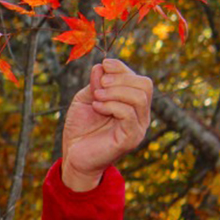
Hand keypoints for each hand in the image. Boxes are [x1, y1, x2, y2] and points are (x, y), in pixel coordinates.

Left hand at [61, 58, 152, 190]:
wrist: (74, 155)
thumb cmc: (81, 128)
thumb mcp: (86, 98)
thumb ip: (96, 83)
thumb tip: (102, 66)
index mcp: (132, 104)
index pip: (139, 79)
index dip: (122, 68)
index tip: (104, 64)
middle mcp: (140, 115)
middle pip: (145, 85)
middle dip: (121, 78)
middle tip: (100, 84)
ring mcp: (138, 127)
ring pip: (139, 98)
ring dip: (115, 92)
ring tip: (96, 97)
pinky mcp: (130, 138)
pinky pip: (129, 114)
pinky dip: (111, 105)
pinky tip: (97, 107)